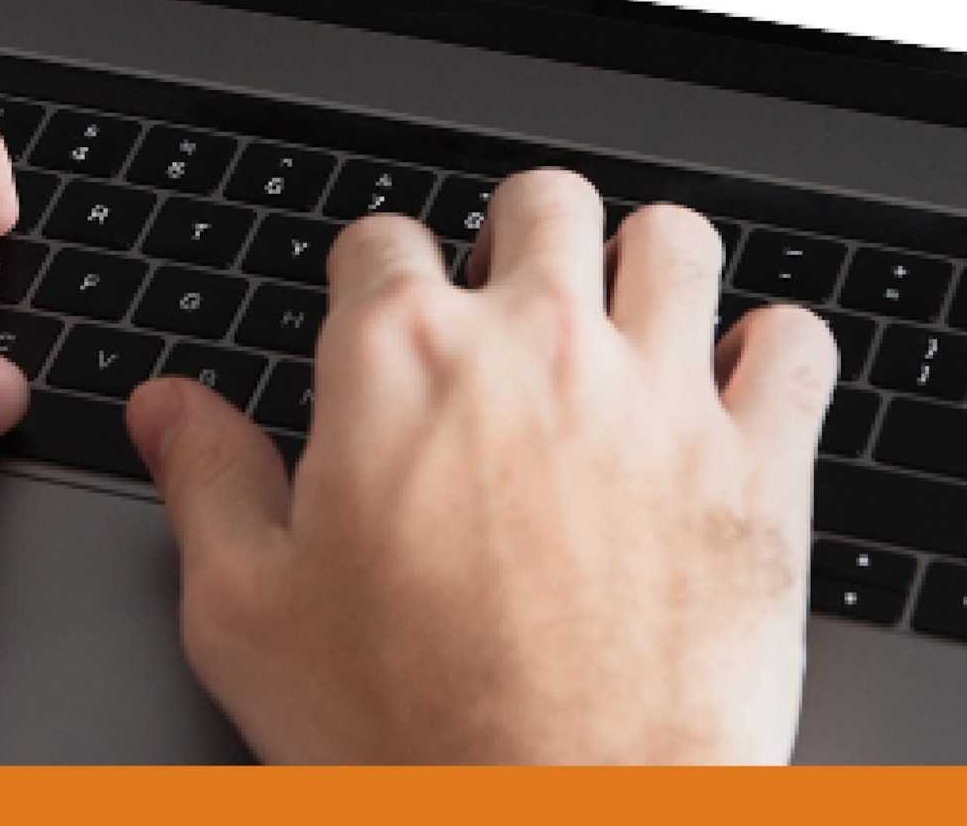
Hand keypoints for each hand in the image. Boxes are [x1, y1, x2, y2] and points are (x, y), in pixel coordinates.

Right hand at [125, 170, 831, 761]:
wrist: (568, 821)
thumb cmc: (410, 741)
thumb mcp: (248, 617)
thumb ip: (209, 484)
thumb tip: (170, 407)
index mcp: (399, 362)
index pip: (381, 240)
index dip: (376, 284)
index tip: (385, 328)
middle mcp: (536, 345)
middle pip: (540, 202)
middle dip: (519, 242)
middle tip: (511, 314)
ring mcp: (660, 394)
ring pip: (673, 238)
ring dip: (646, 270)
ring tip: (627, 330)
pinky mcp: (761, 461)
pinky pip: (795, 341)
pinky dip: (772, 352)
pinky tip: (737, 393)